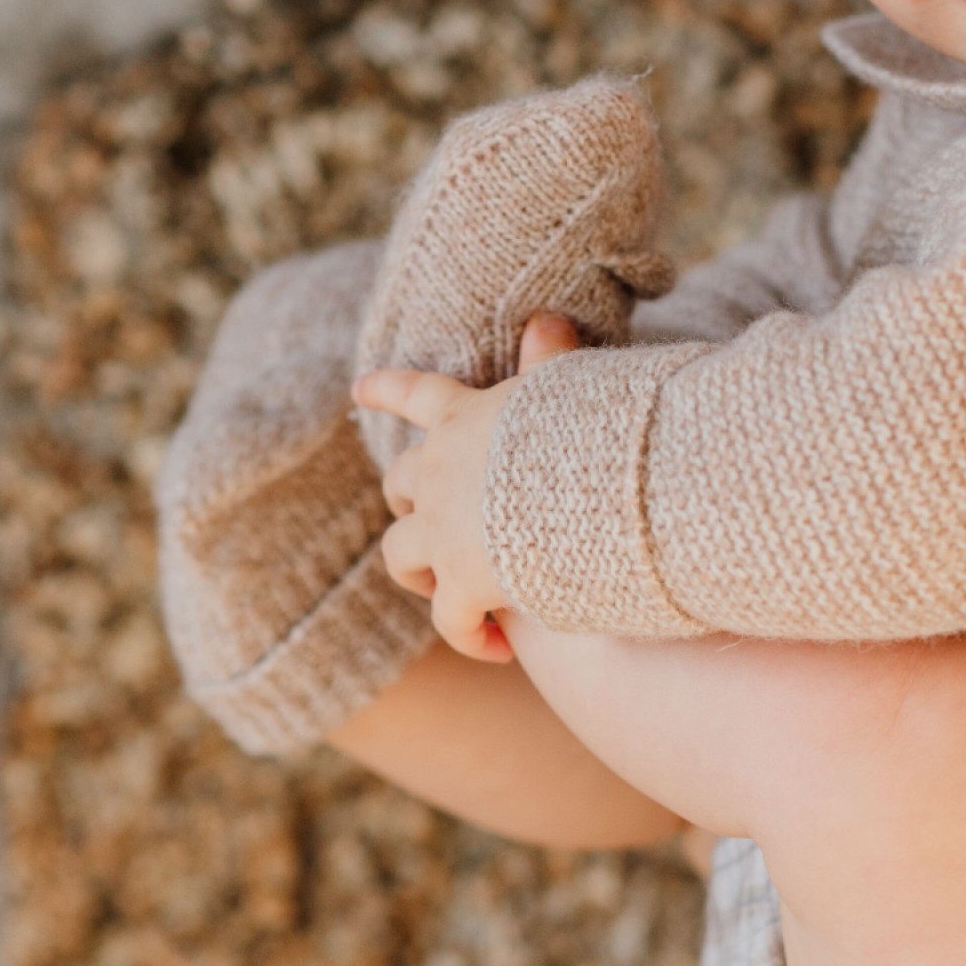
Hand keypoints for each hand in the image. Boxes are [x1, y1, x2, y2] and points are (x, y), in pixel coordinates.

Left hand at [355, 313, 580, 661]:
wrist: (605, 493)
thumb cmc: (602, 434)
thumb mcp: (573, 387)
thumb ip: (552, 361)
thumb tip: (547, 317)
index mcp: (468, 416)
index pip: (417, 393)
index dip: (387, 391)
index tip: (360, 390)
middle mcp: (442, 471)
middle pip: (400, 483)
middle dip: (408, 499)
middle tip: (433, 520)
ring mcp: (444, 530)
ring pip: (402, 555)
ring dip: (420, 571)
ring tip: (448, 590)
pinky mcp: (463, 584)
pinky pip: (449, 619)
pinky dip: (467, 635)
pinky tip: (495, 648)